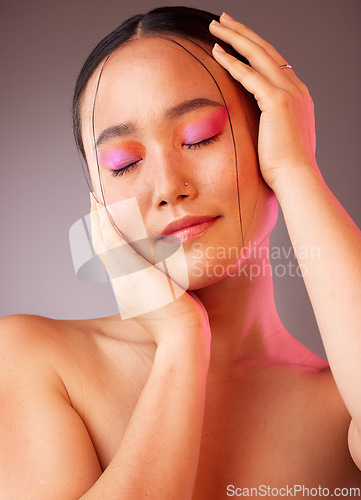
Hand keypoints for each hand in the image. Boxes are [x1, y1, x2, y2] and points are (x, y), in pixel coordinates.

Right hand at [89, 195, 209, 346]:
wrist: (181, 332)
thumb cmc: (182, 320)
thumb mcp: (169, 298)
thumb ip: (166, 284)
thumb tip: (172, 275)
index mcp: (129, 288)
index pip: (112, 258)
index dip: (106, 238)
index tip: (106, 221)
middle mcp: (121, 282)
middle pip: (101, 248)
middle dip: (97, 225)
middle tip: (95, 203)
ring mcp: (122, 276)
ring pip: (101, 242)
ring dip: (97, 219)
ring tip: (95, 199)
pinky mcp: (129, 269)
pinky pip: (110, 240)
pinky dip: (104, 222)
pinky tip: (103, 206)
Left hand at [209, 13, 317, 192]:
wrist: (296, 178)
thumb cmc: (284, 167)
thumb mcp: (279, 139)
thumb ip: (272, 124)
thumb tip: (258, 126)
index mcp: (298, 96)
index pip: (274, 63)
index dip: (254, 47)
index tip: (237, 38)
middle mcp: (296, 88)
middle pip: (266, 51)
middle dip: (243, 32)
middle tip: (223, 19)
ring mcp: (289, 92)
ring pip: (258, 55)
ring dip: (235, 37)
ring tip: (215, 26)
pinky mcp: (277, 101)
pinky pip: (250, 75)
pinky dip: (232, 61)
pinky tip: (217, 51)